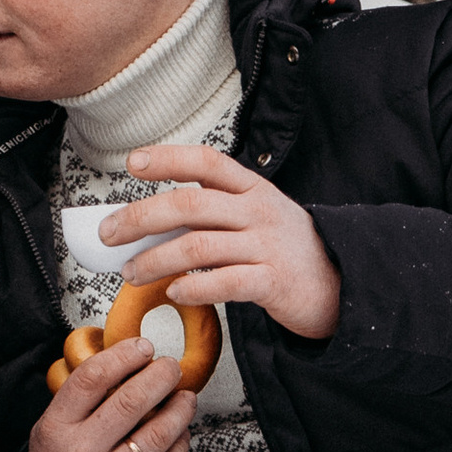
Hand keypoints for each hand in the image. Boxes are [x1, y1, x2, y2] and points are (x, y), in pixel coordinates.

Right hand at [19, 333, 195, 451]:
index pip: (92, 379)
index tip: (144, 346)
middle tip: (172, 367)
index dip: (124, 356)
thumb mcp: (52, 429)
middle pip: (130, 401)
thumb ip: (81, 399)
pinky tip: (181, 433)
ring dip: (180, 410)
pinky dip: (180, 445)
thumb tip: (126, 360)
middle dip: (161, 377)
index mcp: (56, 427)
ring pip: (156, 435)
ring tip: (186, 397)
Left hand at [105, 145, 341, 340]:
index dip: (168, 158)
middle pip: (190, 204)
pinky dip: (193, 289)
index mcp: (252, 189)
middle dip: (141, 217)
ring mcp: (267, 246)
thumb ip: (213, 212)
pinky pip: (225, 283)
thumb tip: (147, 222)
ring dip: (155, 260)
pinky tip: (174, 293)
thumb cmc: (286, 250)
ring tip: (131, 272)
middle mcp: (258, 212)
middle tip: (110, 233)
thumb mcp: (257, 215)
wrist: (342, 284)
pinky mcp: (273, 282)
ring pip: (198, 247)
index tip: (133, 162)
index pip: (207, 162)